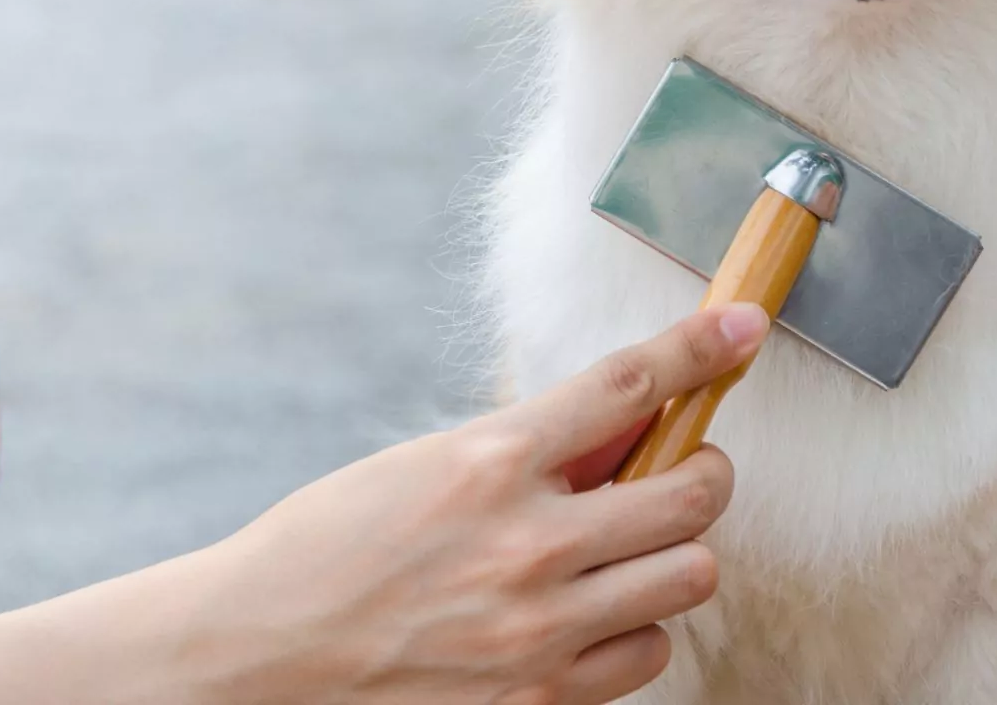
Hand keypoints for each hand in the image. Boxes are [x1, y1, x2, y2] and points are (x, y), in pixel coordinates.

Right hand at [88, 303, 768, 704]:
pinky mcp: (541, 700)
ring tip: (624, 554)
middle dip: (702, 472)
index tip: (742, 328)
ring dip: (672, 556)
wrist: (254, 657)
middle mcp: (525, 543)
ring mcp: (539, 630)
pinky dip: (633, 630)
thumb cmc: (327, 551)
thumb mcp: (422, 467)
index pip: (628, 385)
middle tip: (681, 471)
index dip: (700, 347)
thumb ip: (526, 449)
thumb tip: (626, 425)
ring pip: (691, 576)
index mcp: (486, 462)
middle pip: (694, 491)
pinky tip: (588, 618)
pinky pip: (649, 654)